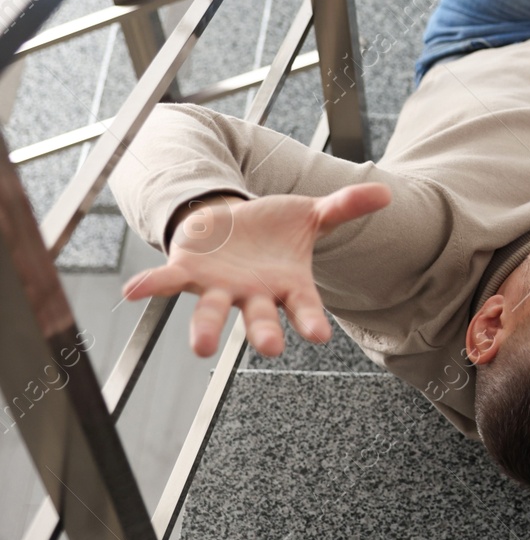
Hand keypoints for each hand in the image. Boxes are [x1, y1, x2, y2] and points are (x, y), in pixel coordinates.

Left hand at [122, 183, 390, 357]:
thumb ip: (345, 206)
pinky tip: (133, 290)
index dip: (310, 321)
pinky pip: (167, 282)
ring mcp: (218, 286)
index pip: (303, 308)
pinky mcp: (188, 272)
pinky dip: (150, 286)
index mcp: (286, 285)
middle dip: (263, 332)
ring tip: (201, 347)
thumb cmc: (275, 229)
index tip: (320, 336)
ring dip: (205, 329)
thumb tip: (385, 192)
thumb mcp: (312, 215)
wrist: (232, 224)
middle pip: (259, 318)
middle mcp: (252, 293)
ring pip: (212, 311)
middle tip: (270, 347)